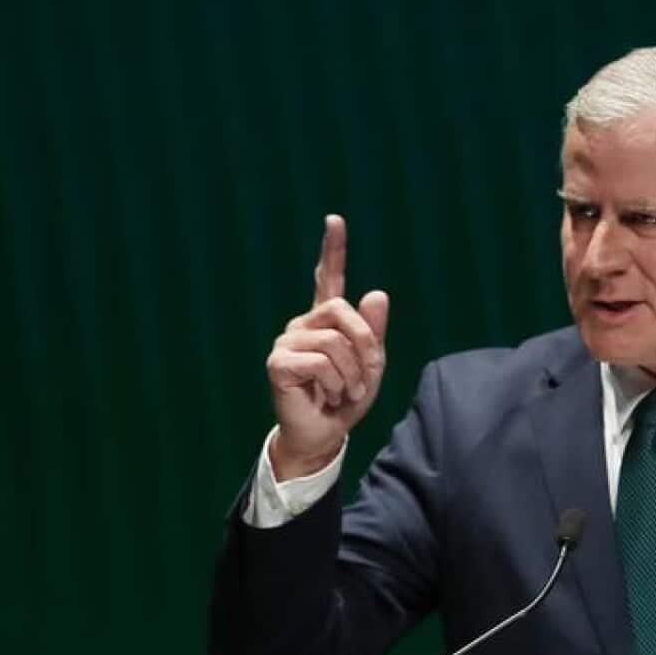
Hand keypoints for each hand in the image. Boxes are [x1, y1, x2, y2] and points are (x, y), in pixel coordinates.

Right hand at [265, 215, 389, 480]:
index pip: (328, 278)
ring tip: (346, 392)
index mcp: (326, 321)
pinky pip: (321, 362)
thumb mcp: (371, 365)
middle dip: (365, 344)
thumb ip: (374, 332)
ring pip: (335, 341)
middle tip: (367, 378)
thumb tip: (376, 292)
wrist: (325, 434)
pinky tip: (328, 396)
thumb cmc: (347, 399)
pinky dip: (336, 383)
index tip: (335, 220)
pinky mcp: (278, 363)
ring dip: (353, 373)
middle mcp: (303, 325)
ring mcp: (287, 342)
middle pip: (343, 311)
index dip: (333, 250)